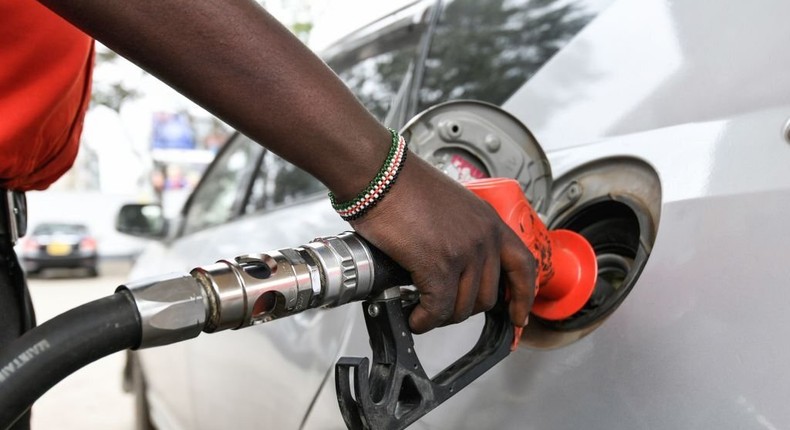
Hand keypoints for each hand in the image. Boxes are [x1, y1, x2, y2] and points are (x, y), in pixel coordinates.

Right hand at [350, 155, 535, 333]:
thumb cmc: (404, 185)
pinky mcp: (437, 266)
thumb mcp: (452, 204)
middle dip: (464, 309)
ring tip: (424, 311)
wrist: (381, 176)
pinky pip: (437, 309)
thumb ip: (463, 232)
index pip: (523, 266)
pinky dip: (424, 320)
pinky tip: (414, 317)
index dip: (523, 297)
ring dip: (441, 316)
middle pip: (488, 296)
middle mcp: (483, 237)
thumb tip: (456, 264)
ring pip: (462, 307)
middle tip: (443, 308)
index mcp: (489, 221)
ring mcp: (463, 253)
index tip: (518, 315)